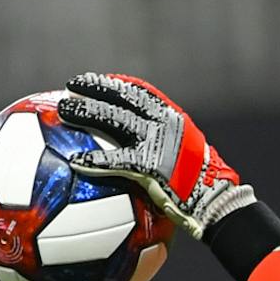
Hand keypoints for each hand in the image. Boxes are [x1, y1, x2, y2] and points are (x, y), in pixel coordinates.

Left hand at [57, 72, 255, 238]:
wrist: (216, 200)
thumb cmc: (203, 184)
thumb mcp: (188, 154)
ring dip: (85, 112)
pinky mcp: (151, 166)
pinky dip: (95, 160)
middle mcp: (164, 123)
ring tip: (63, 111)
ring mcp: (157, 142)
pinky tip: (75, 161)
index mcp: (172, 117)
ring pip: (114, 120)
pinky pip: (116, 160)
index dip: (114, 84)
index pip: (139, 92)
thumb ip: (167, 146)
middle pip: (122, 98)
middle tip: (71, 87)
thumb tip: (147, 151)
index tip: (94, 80)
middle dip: (94, 89)